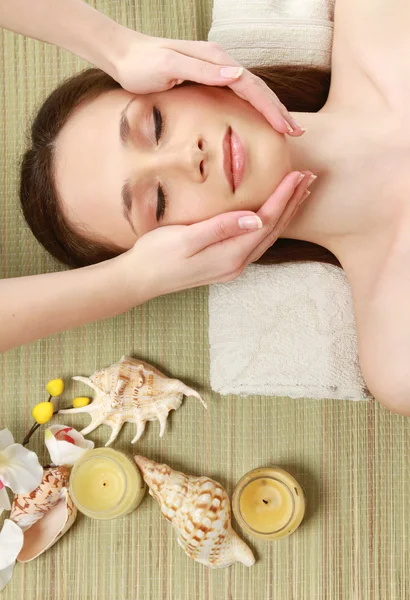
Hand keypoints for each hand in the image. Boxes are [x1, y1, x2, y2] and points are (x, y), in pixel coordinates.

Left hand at [111, 30, 304, 135]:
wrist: (123, 55)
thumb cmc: (142, 65)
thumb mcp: (169, 66)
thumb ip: (202, 70)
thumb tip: (236, 75)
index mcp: (215, 60)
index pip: (251, 87)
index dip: (271, 108)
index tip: (286, 128)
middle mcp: (219, 62)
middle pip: (257, 87)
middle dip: (278, 110)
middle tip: (296, 132)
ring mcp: (214, 68)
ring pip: (251, 89)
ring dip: (270, 108)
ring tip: (286, 126)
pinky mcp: (207, 76)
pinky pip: (239, 92)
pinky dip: (254, 105)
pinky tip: (259, 115)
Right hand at [119, 171, 313, 302]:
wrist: (140, 279)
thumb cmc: (157, 255)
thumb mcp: (186, 237)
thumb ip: (221, 228)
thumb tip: (256, 218)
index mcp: (229, 255)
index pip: (265, 221)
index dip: (283, 197)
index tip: (297, 174)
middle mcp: (236, 264)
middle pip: (272, 230)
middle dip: (292, 203)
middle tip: (308, 178)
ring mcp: (231, 267)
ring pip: (267, 237)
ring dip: (284, 215)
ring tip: (299, 194)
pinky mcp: (224, 264)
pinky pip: (256, 242)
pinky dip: (269, 225)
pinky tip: (271, 215)